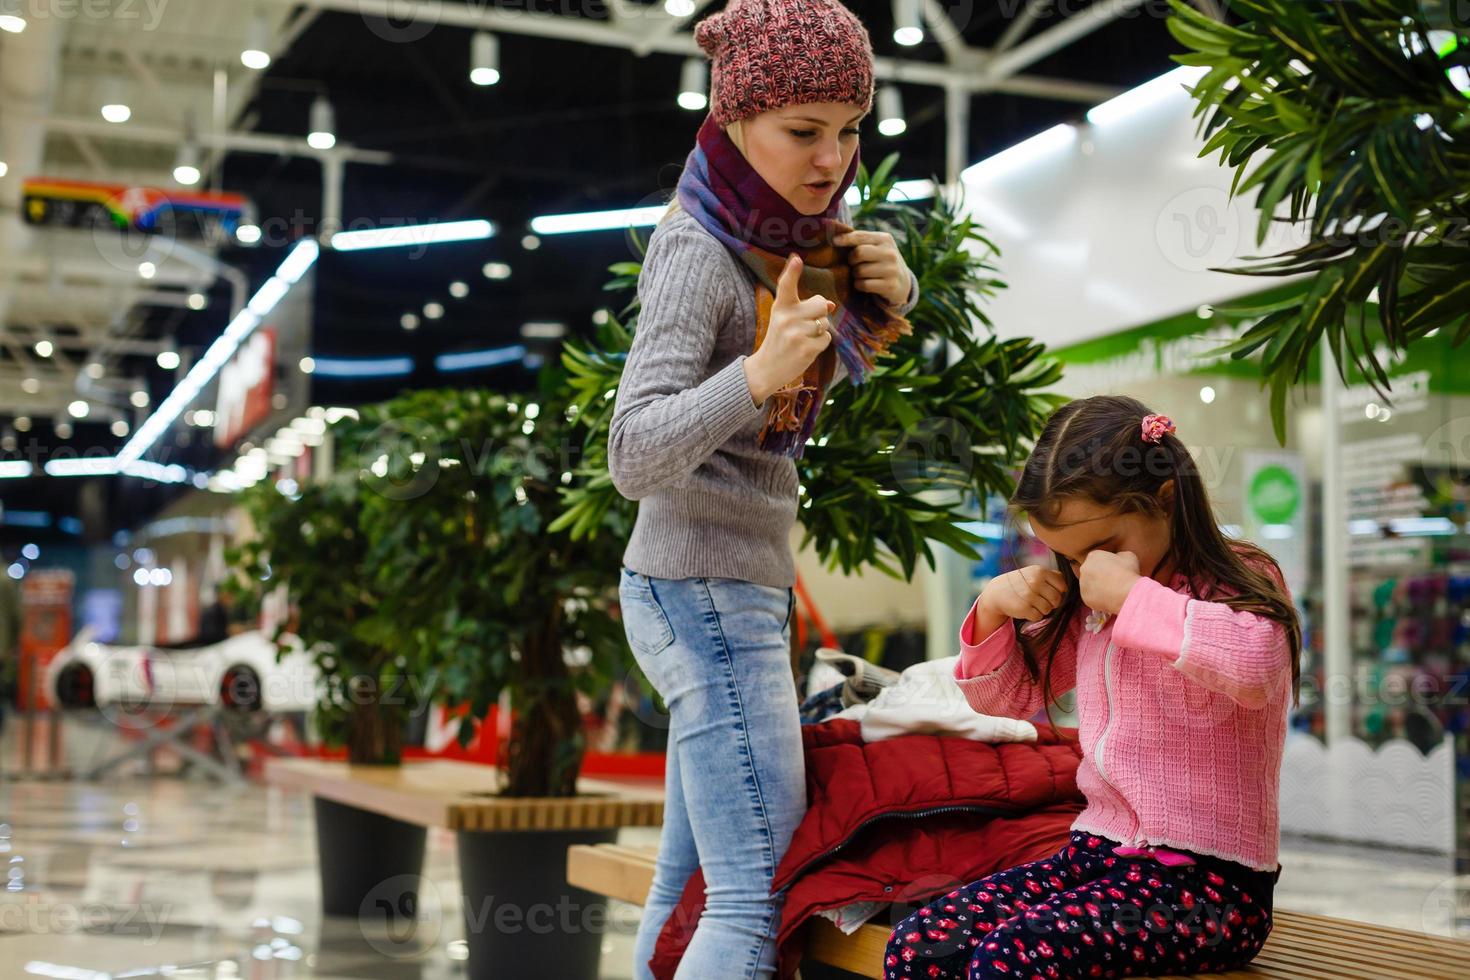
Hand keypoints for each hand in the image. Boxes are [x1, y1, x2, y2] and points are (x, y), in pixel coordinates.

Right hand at [743, 253, 835, 404]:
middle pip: (819, 303)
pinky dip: (821, 344)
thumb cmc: (780, 339)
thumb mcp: (785, 318)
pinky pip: (827, 339)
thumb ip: (805, 307)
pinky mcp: (806, 349)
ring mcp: (796, 334)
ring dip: (819, 331)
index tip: (797, 258)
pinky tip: (806, 349)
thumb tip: (830, 305)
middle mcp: (786, 318)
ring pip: (825, 323)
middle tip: (805, 324)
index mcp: (780, 307)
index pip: (786, 285)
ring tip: (803, 339)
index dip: (793, 271)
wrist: (767, 368)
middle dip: (820, 313)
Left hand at [833, 228, 910, 308]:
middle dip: (851, 260)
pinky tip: (865, 284)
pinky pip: (863, 285)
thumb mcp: (876, 247)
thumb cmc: (881, 261)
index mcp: (885, 239)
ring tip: (862, 274)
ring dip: (855, 274)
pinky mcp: (889, 286)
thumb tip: (833, 232)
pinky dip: (859, 285)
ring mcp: (891, 270)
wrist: (902, 283)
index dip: (845, 239)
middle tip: (854, 263)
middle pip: (858, 253)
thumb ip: (860, 240)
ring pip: (859, 271)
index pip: (860, 236)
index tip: (833, 241)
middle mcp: (890, 253)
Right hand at [979, 565, 1067, 624]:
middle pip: (1057, 599)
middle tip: (1041, 601)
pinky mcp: (1024, 608)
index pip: (1062, 586)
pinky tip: (1026, 609)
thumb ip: (1052, 575)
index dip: (1059, 592)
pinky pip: (1039, 617)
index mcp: (1040, 571)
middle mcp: (1035, 582)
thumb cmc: (1020, 582)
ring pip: (1049, 609)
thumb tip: (1067, 586)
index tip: (1050, 593)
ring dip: (1043, 610)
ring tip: (1033, 604)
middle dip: (1051, 603)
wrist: (997, 592)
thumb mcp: (1034, 572)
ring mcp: (1029, 595)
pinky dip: (1034, 616)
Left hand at [1078, 550, 1141, 614]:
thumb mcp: (1128, 556)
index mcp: (1093, 555)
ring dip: (1098, 587)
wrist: (1126, 593)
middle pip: (1092, 571)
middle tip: (1114, 581)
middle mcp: (1084, 568)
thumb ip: (1119, 555)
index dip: (1108, 564)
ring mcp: (1083, 584)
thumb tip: (1118, 558)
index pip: (1098, 558)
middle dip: (1100, 575)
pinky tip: (1110, 599)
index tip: (1116, 570)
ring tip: (1113, 591)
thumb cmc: (1128, 573)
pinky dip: (1099, 598)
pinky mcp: (1085, 597)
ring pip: (1090, 585)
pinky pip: (1091, 597)